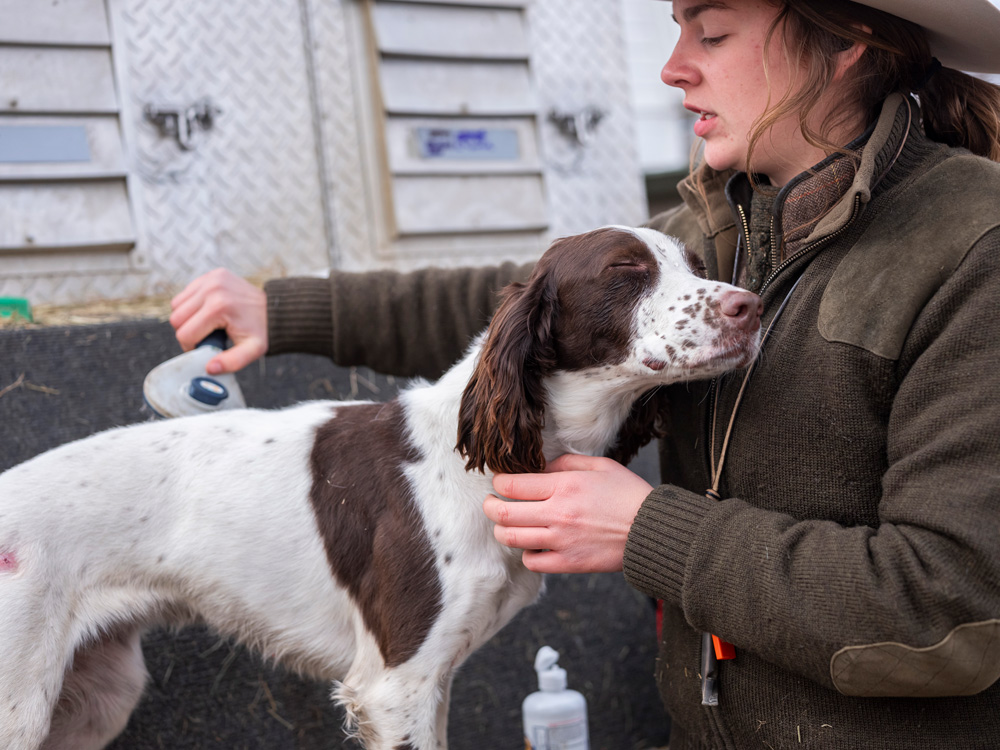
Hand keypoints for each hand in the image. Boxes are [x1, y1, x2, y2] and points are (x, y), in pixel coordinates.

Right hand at [169, 268, 267, 373]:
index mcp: (219, 308)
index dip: (191, 346)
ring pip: (177, 305)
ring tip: (206, 324)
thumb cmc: (261, 331)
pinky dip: (191, 304)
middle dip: (187, 332)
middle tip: (204, 337)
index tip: (205, 347)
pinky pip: (186, 293)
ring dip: (186, 318)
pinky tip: (207, 311)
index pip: (185, 334)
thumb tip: (209, 368)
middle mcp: (212, 289)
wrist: (274, 308)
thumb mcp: (252, 351)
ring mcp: (211, 279)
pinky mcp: (211, 274)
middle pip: (176, 319)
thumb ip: (231, 362)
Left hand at [483, 454, 652, 573]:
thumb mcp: (599, 466)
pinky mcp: (569, 562)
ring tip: (506, 525)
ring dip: (502, 531)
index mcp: (564, 486)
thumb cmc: (628, 494)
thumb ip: (565, 462)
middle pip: (502, 514)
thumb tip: (539, 468)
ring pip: (511, 539)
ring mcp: (561, 541)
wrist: (652, 530)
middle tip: (490, 503)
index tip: (499, 482)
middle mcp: (558, 513)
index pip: (511, 485)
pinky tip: (534, 545)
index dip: (498, 483)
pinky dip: (527, 553)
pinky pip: (532, 561)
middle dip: (489, 507)